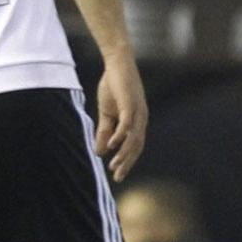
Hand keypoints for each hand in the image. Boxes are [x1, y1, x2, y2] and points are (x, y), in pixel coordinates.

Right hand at [95, 50, 147, 181]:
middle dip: (127, 163)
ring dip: (124, 154)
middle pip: (136, 146)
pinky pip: (127, 124)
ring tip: (114, 165)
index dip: (126, 161)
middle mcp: (140, 119)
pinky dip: (121, 136)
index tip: (116, 174)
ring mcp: (137, 112)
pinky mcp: (130, 104)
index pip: (134, 147)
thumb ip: (104, 132)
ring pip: (133, 139)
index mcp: (136, 122)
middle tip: (118, 177)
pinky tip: (113, 145)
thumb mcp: (106, 113)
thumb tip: (100, 151)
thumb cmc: (113, 87)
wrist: (117, 64)